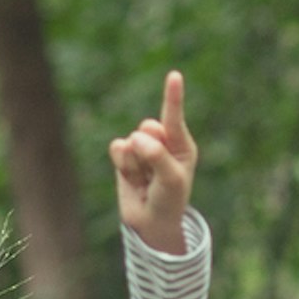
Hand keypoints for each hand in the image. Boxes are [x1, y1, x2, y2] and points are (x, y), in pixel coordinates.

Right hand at [107, 69, 197, 253]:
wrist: (151, 222)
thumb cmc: (170, 199)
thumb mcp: (171, 179)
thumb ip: (157, 156)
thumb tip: (134, 138)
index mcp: (181, 143)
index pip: (174, 116)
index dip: (173, 96)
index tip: (174, 75)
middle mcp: (162, 140)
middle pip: (148, 128)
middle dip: (148, 149)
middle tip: (155, 172)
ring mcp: (142, 147)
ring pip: (130, 140)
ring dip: (135, 163)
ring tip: (144, 179)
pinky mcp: (124, 155)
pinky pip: (117, 147)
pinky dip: (123, 164)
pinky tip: (133, 177)